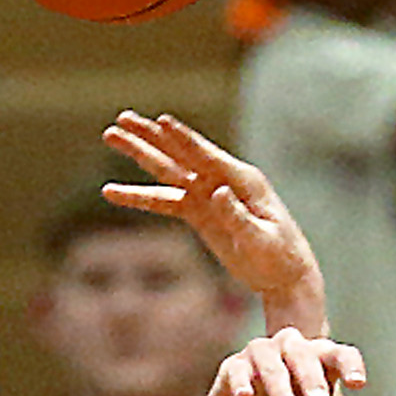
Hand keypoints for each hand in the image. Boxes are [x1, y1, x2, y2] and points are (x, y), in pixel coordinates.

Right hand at [103, 113, 323, 314]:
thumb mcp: (262, 240)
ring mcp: (209, 195)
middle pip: (179, 154)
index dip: (182, 139)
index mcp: (243, 180)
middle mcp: (223, 180)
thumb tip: (218, 193)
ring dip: (140, 154)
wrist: (284, 276)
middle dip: (149, 136)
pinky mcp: (200, 212)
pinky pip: (165, 201)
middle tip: (120, 119)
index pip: (206, 155)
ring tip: (111, 135)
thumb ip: (238, 217)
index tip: (161, 120)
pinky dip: (140, 196)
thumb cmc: (280, 257)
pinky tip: (111, 192)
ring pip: (168, 171)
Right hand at [200, 329, 366, 395]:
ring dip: (282, 389)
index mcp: (318, 360)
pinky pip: (238, 370)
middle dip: (312, 378)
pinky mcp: (233, 366)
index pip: (339, 354)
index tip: (358, 384)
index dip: (350, 365)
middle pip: (305, 354)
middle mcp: (291, 349)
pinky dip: (242, 382)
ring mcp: (261, 354)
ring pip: (273, 364)